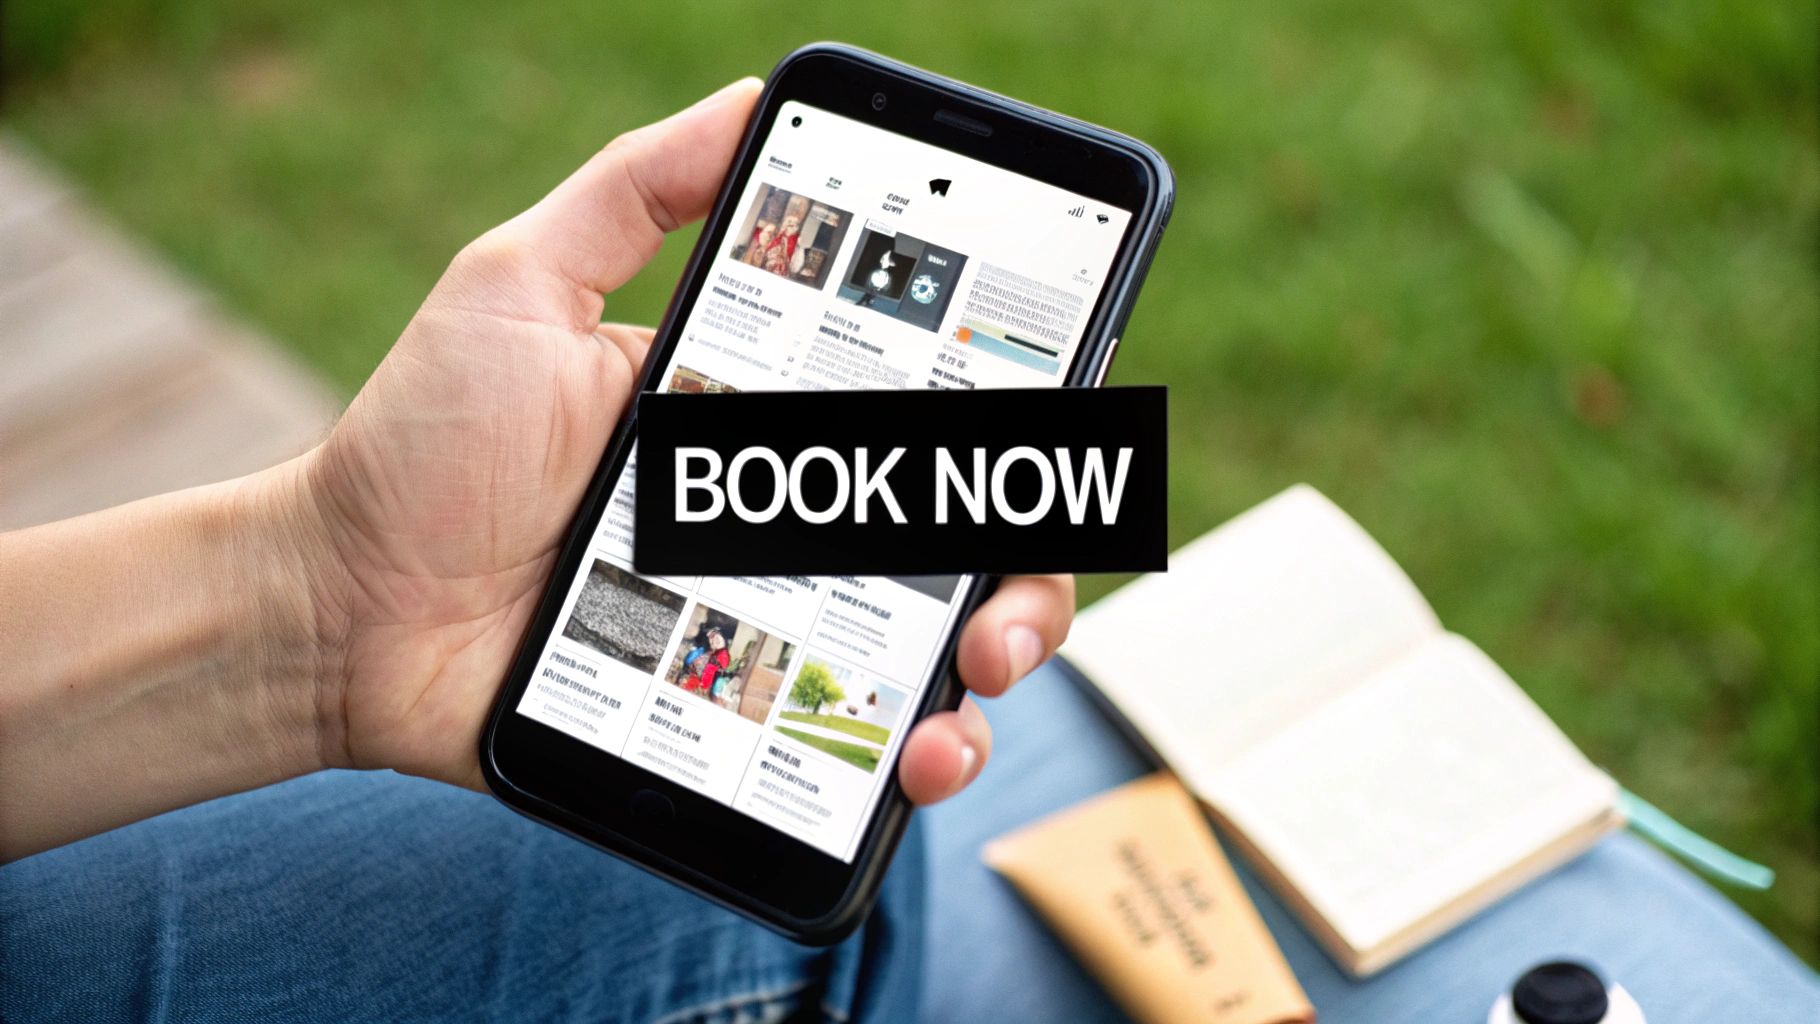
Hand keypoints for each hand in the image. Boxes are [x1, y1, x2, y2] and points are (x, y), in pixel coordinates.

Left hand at [293, 79, 1073, 803]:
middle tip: (1004, 595)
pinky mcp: (731, 724)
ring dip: (995, 667)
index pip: (923, 414)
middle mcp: (786, 526)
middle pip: (960, 545)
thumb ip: (633, 192)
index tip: (1049, 424)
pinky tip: (917, 758)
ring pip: (934, 654)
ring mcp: (767, 631)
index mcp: (765, 419)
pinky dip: (911, 760)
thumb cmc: (422, 441)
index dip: (1010, 423)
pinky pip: (849, 753)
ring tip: (972, 679)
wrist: (337, 610)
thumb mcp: (519, 285)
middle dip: (1028, 570)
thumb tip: (752, 92)